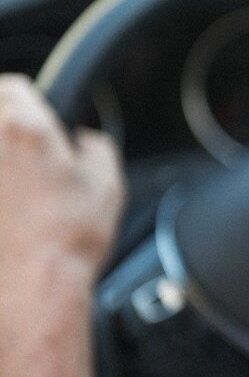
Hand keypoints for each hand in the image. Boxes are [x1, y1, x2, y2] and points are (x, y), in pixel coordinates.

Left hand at [0, 74, 124, 287]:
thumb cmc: (67, 240)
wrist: (30, 290)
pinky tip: (7, 211)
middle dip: (6, 128)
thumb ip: (97, 148)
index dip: (30, 102)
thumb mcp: (109, 186)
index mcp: (24, 129)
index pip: (15, 86)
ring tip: (15, 190)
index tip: (36, 121)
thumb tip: (84, 142)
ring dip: (0, 161)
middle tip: (24, 159)